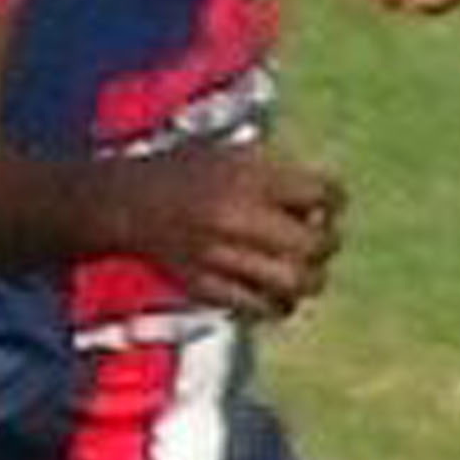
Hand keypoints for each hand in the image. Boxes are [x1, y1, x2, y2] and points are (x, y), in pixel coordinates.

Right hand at [101, 139, 345, 322]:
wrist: (126, 203)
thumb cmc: (185, 171)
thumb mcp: (231, 153)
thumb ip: (278, 172)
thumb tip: (324, 203)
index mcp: (247, 177)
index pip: (320, 192)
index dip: (333, 199)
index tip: (326, 202)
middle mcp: (238, 217)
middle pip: (315, 244)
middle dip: (326, 244)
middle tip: (319, 240)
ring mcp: (222, 256)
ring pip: (295, 283)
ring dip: (308, 278)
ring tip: (301, 269)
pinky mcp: (207, 287)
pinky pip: (261, 307)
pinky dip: (278, 303)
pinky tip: (275, 292)